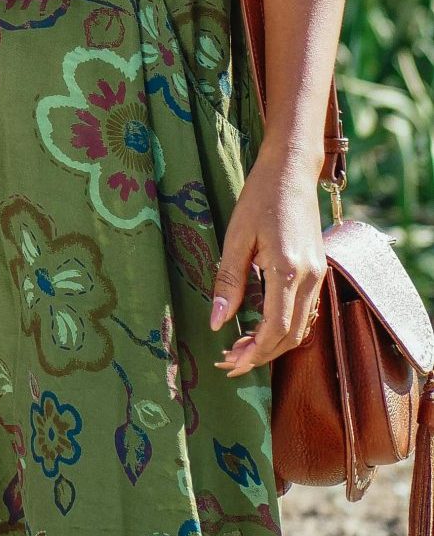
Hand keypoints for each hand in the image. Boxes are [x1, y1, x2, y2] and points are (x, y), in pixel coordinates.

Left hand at [209, 156, 325, 374]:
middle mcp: (311, 278)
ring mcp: (318, 275)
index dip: (255, 352)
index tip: (231, 363)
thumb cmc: (259, 199)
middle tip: (230, 363)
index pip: (276, 328)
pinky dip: (284, 327)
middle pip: (291, 335)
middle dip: (262, 354)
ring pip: (300, 326)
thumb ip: (229, 282)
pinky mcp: (318, 271)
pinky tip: (261, 327)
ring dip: (273, 344)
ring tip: (240, 349)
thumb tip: (218, 322)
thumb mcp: (236, 238)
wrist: (291, 172)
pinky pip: (304, 311)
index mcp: (289, 270)